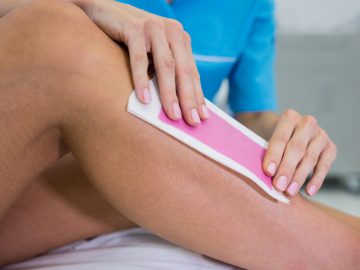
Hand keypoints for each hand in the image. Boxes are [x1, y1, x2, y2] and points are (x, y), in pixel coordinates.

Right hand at [72, 0, 207, 124]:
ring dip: (170, 93)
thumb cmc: (131, 37)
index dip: (198, 96)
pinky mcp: (134, 28)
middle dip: (189, 98)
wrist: (104, 9)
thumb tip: (175, 103)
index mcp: (180, 39)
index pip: (192, 72)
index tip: (202, 117)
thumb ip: (165, 70)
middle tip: (192, 122)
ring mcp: (154, 28)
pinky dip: (142, 80)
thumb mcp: (154, 51)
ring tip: (172, 115)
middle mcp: (172, 31)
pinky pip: (139, 59)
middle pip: (183, 71)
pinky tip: (144, 99)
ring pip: (166, 66)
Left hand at [263, 109, 336, 196]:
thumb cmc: (274, 139)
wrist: (290, 132)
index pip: (281, 138)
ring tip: (290, 191)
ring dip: (299, 177)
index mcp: (289, 117)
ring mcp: (320, 135)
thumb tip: (265, 174)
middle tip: (278, 186)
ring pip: (310, 158)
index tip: (268, 171)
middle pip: (297, 148)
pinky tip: (309, 191)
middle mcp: (307, 123)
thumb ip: (266, 152)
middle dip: (287, 169)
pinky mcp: (330, 147)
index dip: (274, 155)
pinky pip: (324, 165)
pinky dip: (316, 180)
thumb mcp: (266, 137)